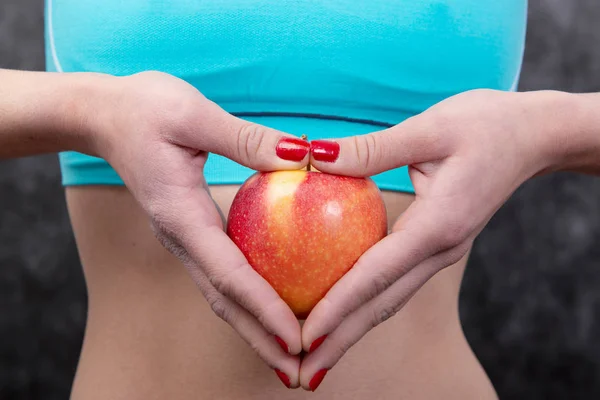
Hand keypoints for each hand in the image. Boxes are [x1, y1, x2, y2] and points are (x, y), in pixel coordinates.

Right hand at [85, 71, 308, 386]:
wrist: (104, 116)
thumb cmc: (144, 109)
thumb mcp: (194, 114)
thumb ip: (245, 139)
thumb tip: (301, 156)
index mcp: (181, 216)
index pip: (229, 273)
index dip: (264, 308)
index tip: (295, 338)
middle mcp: (182, 238)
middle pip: (225, 301)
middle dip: (259, 339)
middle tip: (298, 370)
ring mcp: (186, 239)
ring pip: (223, 294)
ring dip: (255, 326)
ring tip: (291, 351)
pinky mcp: (193, 232)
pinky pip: (225, 273)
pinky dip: (250, 297)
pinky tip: (277, 301)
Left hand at [298, 89, 576, 389]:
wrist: (535, 136)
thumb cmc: (487, 124)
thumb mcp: (429, 127)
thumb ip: (372, 149)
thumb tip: (316, 159)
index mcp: (438, 225)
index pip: (377, 274)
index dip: (339, 307)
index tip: (306, 336)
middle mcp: (440, 250)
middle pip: (382, 304)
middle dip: (341, 341)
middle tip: (302, 373)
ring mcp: (441, 252)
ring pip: (389, 300)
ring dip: (351, 329)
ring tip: (316, 355)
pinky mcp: (437, 244)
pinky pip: (395, 282)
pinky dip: (365, 302)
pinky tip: (342, 309)